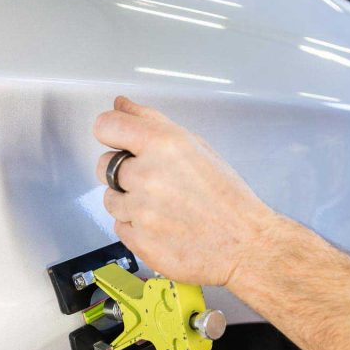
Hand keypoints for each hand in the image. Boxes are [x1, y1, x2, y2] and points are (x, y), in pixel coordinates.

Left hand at [94, 96, 279, 286]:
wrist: (245, 244)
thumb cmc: (227, 197)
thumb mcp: (195, 146)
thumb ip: (152, 122)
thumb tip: (121, 105)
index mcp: (163, 144)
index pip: (106, 125)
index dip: (111, 134)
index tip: (119, 142)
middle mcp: (148, 176)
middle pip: (104, 165)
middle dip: (124, 172)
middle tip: (156, 182)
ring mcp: (141, 211)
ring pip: (110, 199)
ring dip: (129, 202)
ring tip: (163, 207)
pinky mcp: (139, 241)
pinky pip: (120, 226)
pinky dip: (136, 227)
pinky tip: (163, 225)